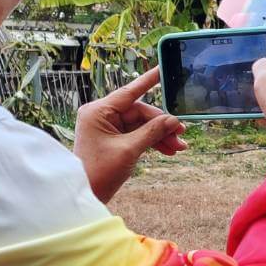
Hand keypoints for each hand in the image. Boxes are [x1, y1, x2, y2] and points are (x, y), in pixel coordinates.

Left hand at [75, 66, 186, 202]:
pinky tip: (168, 150)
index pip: (130, 92)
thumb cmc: (98, 173)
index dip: (149, 81)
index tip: (164, 69)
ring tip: (178, 147)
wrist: (84, 196)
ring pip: (141, 125)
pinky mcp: (112, 139)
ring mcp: (107, 127)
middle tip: (181, 134)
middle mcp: (101, 115)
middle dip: (161, 125)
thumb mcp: (129, 150)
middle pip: (139, 112)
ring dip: (159, 135)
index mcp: (98, 111)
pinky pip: (136, 135)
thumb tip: (173, 120)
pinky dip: (151, 142)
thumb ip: (152, 132)